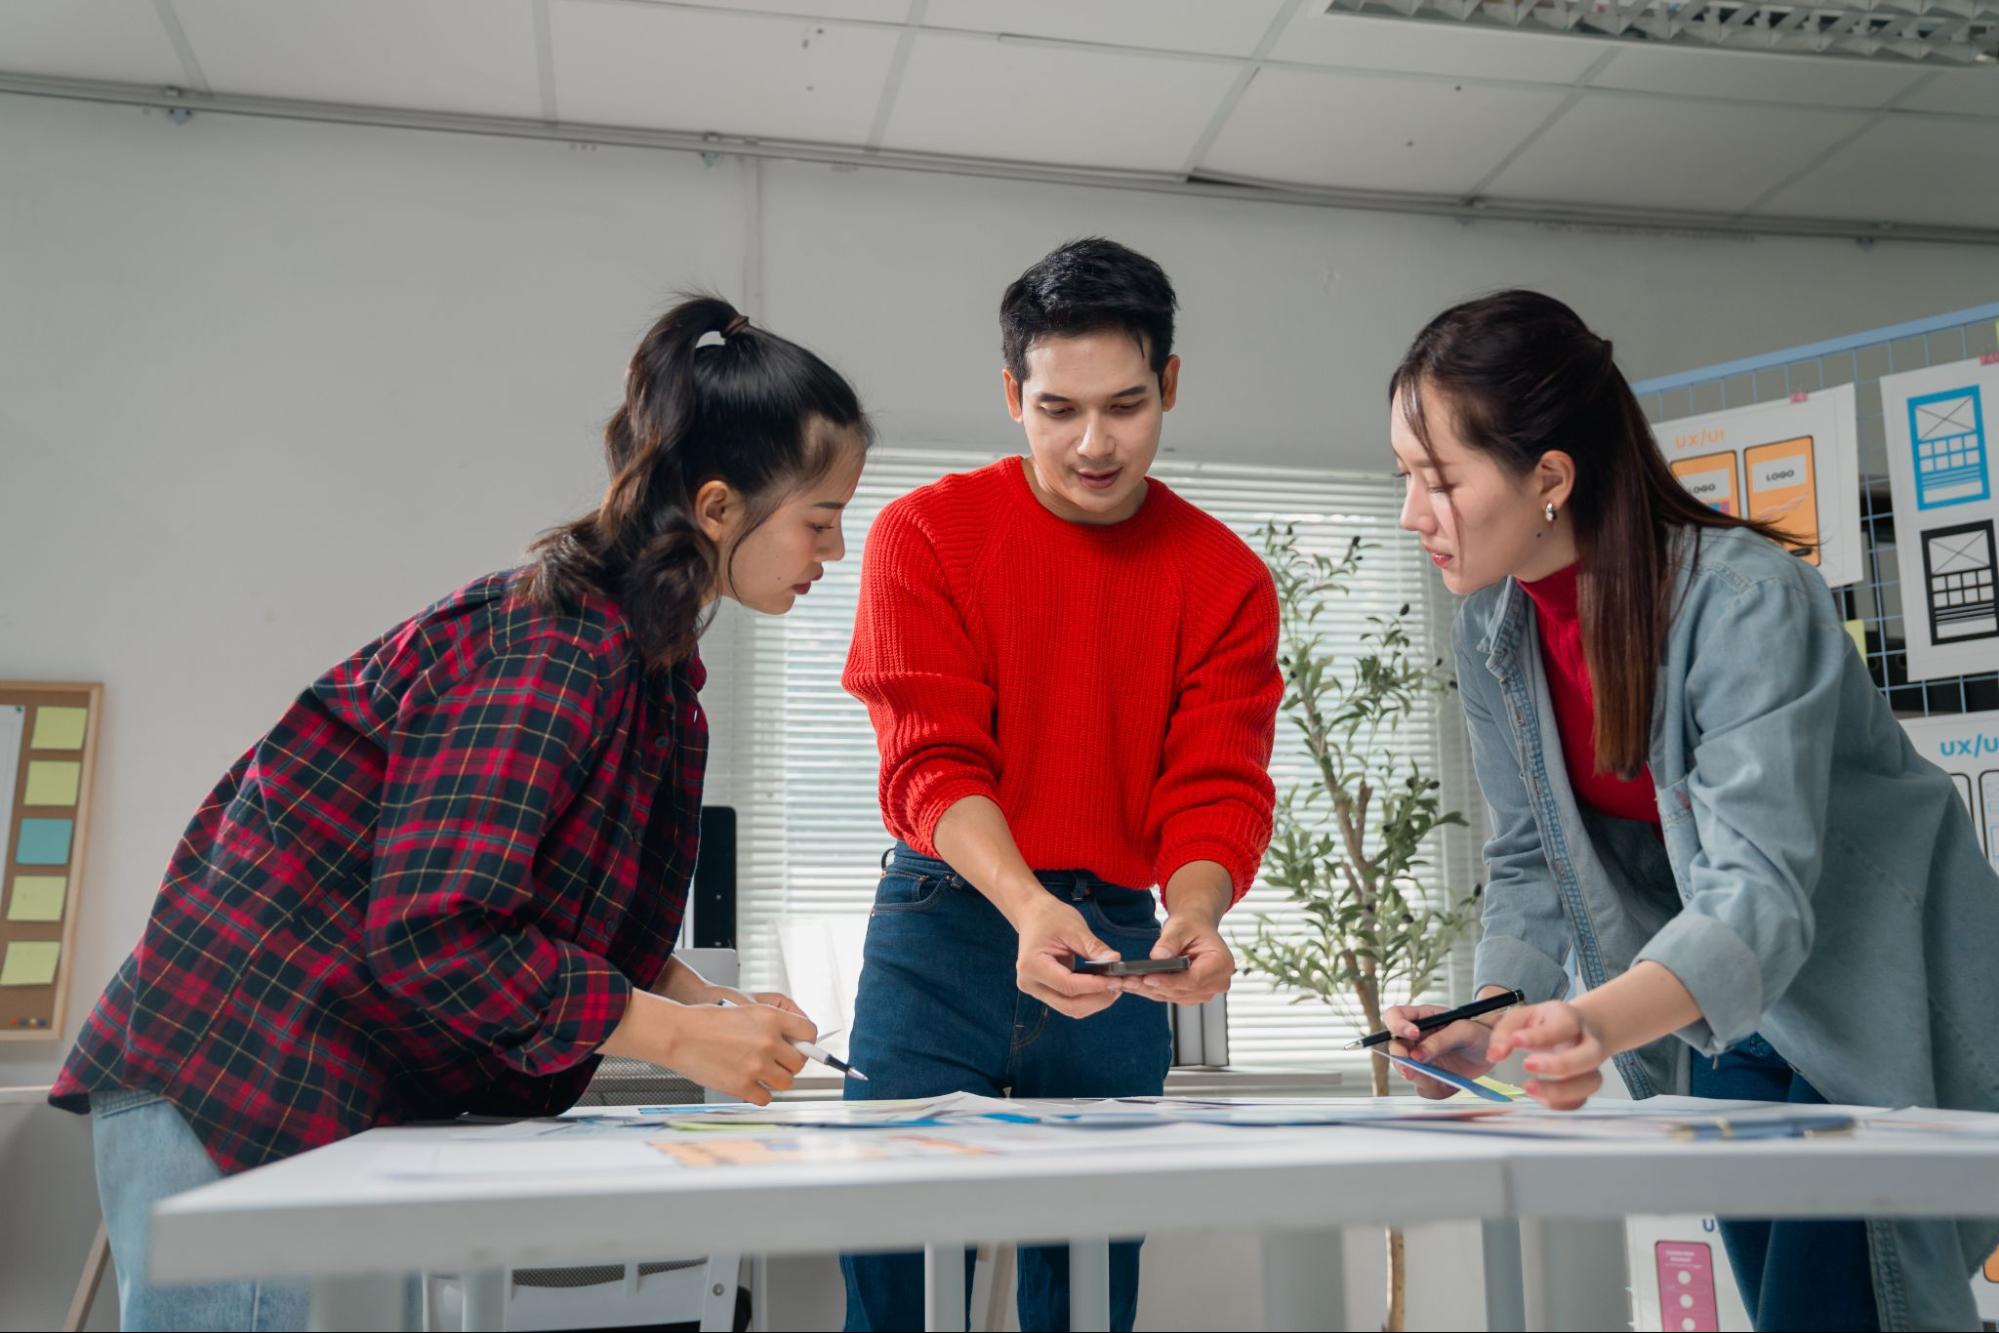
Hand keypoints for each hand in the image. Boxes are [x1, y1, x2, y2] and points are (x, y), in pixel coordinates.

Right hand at [612, 992, 818, 1106]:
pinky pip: (766, 1098)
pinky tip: (747, 1084)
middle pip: (799, 1062)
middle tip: (775, 1062)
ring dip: (775, 1080)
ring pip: (786, 1082)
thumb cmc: (706, 1021)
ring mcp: (756, 1065)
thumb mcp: (746, 1010)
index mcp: (770, 1018)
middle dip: (788, 1064)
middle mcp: (768, 1041)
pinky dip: (758, 1094)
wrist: (679, 1034)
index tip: (800, 1047)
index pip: (809, 1032)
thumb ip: (773, 1025)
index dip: (807, 1042)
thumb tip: (794, 1042)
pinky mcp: (742, 1085)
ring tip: (760, 1073)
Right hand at [1013, 896, 1122, 1019]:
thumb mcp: (1075, 928)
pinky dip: (1087, 998)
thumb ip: (1095, 948)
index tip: (1117, 980)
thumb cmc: (1050, 917)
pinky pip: (1069, 1002)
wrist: (1033, 915)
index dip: (1095, 986)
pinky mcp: (1045, 991)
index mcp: (1032, 965)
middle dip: (1098, 998)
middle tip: (1120, 985)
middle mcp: (1030, 983)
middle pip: (1069, 1004)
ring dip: (1095, 1002)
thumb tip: (1116, 961)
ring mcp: (1036, 990)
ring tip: (1114, 986)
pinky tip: (1102, 987)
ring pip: (1070, 1008)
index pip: (1068, 985)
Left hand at [1121, 911, 1233, 1003]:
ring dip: (1148, 990)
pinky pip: (1170, 995)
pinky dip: (1152, 990)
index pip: (1193, 979)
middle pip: (1182, 991)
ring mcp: (1205, 991)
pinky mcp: (1192, 995)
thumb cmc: (1191, 926)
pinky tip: (1134, 985)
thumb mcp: (1179, 927)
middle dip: (1153, 986)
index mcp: (1221, 964)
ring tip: (1125, 983)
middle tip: (1127, 981)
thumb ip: (1169, 942)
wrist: (1195, 929)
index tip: (1148, 978)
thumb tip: (1157, 957)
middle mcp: (1217, 982)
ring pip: (1173, 996)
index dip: (1169, 981)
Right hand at [1383, 1004, 1496, 1099]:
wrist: (1492, 1049)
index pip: (1394, 1016)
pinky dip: (1435, 1090)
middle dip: (1401, 1061)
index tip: (1413, 1034)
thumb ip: (1439, 1041)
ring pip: (1407, 1071)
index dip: (1397, 1025)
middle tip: (1412, 1070)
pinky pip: (1423, 1088)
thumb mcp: (1463, 1030)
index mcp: (1420, 1018)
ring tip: (1442, 1079)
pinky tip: (1450, 1085)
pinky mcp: (1430, 1077)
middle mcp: (1416, 1039)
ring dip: (1420, 1079)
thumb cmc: (1478, 1030)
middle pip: (1395, 1049)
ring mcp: (1421, 1059)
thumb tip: (1416, 1056)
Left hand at [1485, 1000, 1606, 1109]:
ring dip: (1561, 1090)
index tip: (1516, 1041)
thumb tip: (1494, 1055)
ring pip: (1590, 1082)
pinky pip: (1582, 1100)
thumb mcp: (1523, 1017)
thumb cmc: (1547, 1024)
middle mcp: (1588, 1042)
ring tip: (1529, 1088)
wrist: (1582, 1029)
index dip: (1540, 1035)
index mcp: (1570, 1018)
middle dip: (1560, 1063)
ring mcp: (1592, 1066)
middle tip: (1527, 1064)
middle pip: (1589, 1055)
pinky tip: (1541, 1099)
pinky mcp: (1587, 1086)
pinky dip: (1562, 1104)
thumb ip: (1505, 1032)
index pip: (1563, 1025)